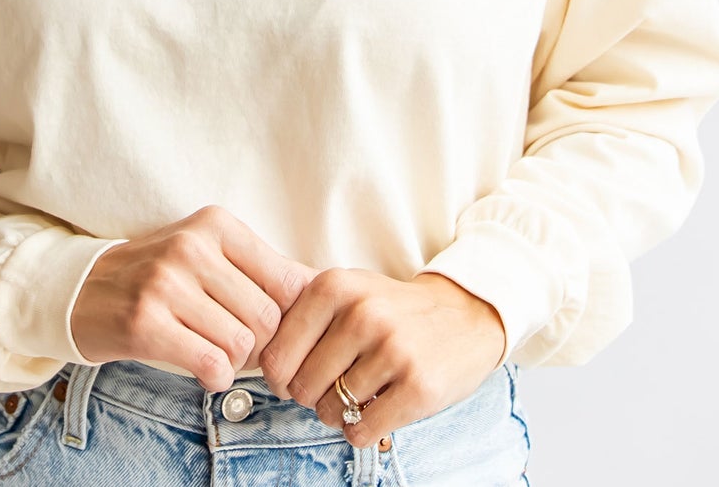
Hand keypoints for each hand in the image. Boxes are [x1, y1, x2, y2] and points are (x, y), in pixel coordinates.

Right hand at [69, 204, 319, 391]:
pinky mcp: (146, 322)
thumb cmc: (161, 275)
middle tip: (241, 347)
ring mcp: (166, 283)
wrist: (85, 290)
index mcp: (215, 223)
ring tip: (215, 351)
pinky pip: (211, 363)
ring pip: (241, 343)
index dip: (289, 316)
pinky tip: (204, 367)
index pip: (286, 280)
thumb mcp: (210, 254)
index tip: (273, 330)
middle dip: (261, 344)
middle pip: (266, 316)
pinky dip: (217, 376)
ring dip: (236, 361)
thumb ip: (263, 269)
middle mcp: (191, 246)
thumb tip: (323, 286)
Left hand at [257, 268, 507, 448]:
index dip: (279, 377)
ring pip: (329, 410)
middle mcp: (361, 315)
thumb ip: (301, 315)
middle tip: (332, 386)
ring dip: (337, 413)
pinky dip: (359, 430)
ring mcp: (392, 350)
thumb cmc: (393, 309)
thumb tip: (253, 355)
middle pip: (300, 387)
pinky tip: (374, 410)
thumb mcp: (347, 290)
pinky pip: (361, 430)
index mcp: (334, 287)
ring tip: (358, 393)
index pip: (274, 354)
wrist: (465, 315)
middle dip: (310, 396)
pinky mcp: (418, 387)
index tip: (294, 378)